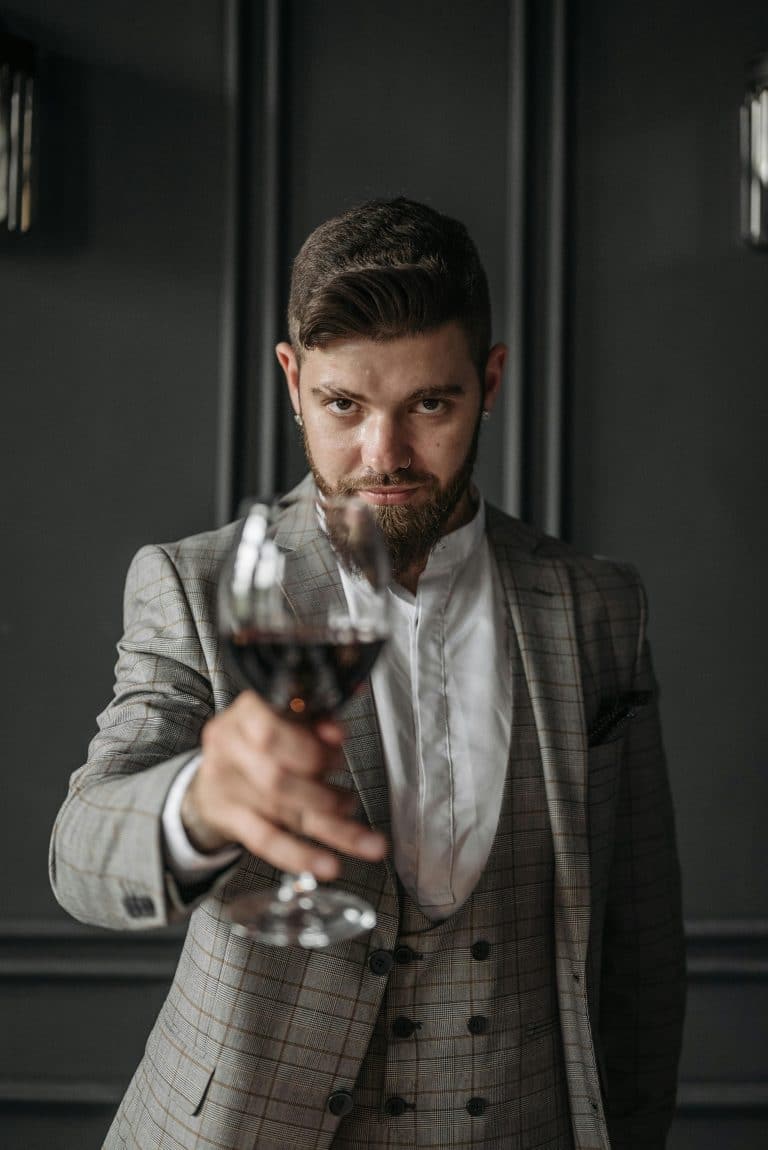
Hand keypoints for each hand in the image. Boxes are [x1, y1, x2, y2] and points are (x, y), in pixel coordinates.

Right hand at [182, 691, 387, 879]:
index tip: (338, 752)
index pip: (270, 732)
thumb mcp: (288, 718)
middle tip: (347, 797)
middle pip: (276, 776)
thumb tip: (337, 733)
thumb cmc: (261, 739)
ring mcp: (226, 784)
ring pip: (280, 810)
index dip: (309, 748)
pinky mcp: (230, 818)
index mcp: (246, 712)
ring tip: (356, 828)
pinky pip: (266, 840)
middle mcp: (229, 745)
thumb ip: (316, 723)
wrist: (216, 773)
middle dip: (322, 790)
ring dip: (328, 823)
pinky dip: (301, 855)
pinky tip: (328, 864)